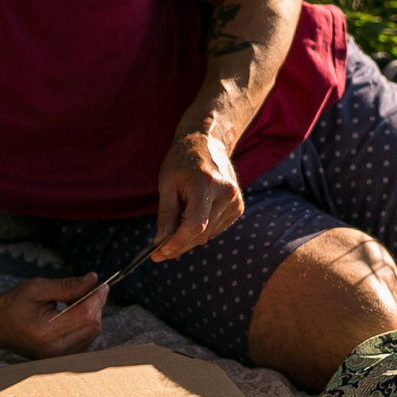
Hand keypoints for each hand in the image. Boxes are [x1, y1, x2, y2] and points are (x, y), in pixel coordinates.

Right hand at [0, 275, 104, 358]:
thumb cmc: (13, 304)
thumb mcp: (37, 288)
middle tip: (85, 289)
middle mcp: (54, 349)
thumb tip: (94, 280)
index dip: (97, 297)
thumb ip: (67, 286)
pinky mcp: (62, 359)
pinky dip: (85, 324)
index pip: (85, 315)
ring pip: (92, 333)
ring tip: (72, 303)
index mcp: (45, 331)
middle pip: (93, 325)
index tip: (102, 283)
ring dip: (90, 315)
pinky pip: (86, 340)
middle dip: (95, 305)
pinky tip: (71, 315)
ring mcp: (58, 357)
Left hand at [154, 132, 243, 260]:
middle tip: (158, 252)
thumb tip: (160, 242)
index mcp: (207, 185)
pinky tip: (191, 219)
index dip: (176, 243)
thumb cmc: (182, 161)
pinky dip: (200, 231)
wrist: (208, 142)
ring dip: (188, 239)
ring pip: (208, 236)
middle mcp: (227, 194)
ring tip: (173, 229)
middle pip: (201, 235)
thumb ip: (166, 215)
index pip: (194, 226)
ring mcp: (236, 202)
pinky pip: (215, 230)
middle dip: (178, 245)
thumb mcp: (167, 184)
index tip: (158, 253)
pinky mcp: (238, 207)